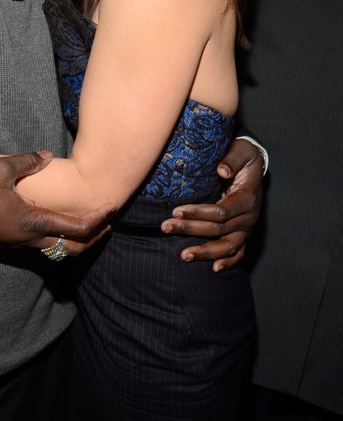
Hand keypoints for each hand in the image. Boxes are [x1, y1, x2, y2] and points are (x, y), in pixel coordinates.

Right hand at [0, 150, 113, 256]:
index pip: (78, 227)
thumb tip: (47, 156)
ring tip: (86, 226)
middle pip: (73, 249)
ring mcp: (16, 245)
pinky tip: (55, 227)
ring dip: (76, 242)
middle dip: (94, 238)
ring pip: (56, 252)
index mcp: (33, 221)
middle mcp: (28, 239)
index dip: (99, 219)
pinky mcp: (6, 244)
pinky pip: (40, 248)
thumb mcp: (0, 168)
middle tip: (107, 224)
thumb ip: (27, 161)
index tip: (111, 208)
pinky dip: (57, 242)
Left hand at [160, 138, 263, 270]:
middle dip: (190, 229)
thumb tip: (221, 169)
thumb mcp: (242, 151)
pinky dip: (228, 262)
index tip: (175, 211)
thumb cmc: (244, 157)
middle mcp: (249, 217)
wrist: (254, 166)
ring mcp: (247, 228)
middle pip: (218, 230)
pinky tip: (213, 269)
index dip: (198, 213)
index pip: (221, 212)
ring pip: (227, 246)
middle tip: (165, 227)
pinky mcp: (244, 234)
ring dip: (205, 252)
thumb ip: (232, 159)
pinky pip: (239, 253)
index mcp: (247, 198)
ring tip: (183, 255)